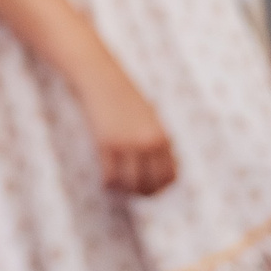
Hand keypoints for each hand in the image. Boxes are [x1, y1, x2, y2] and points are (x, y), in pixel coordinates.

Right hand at [73, 64, 177, 196]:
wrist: (101, 78)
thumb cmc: (124, 95)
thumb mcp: (149, 117)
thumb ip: (155, 140)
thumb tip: (157, 169)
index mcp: (162, 136)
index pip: (169, 175)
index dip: (160, 187)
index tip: (149, 188)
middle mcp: (147, 142)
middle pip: (151, 184)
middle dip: (141, 193)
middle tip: (131, 191)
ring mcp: (127, 144)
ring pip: (130, 184)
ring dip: (124, 191)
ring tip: (117, 187)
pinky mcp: (107, 144)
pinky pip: (110, 176)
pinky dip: (108, 184)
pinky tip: (105, 181)